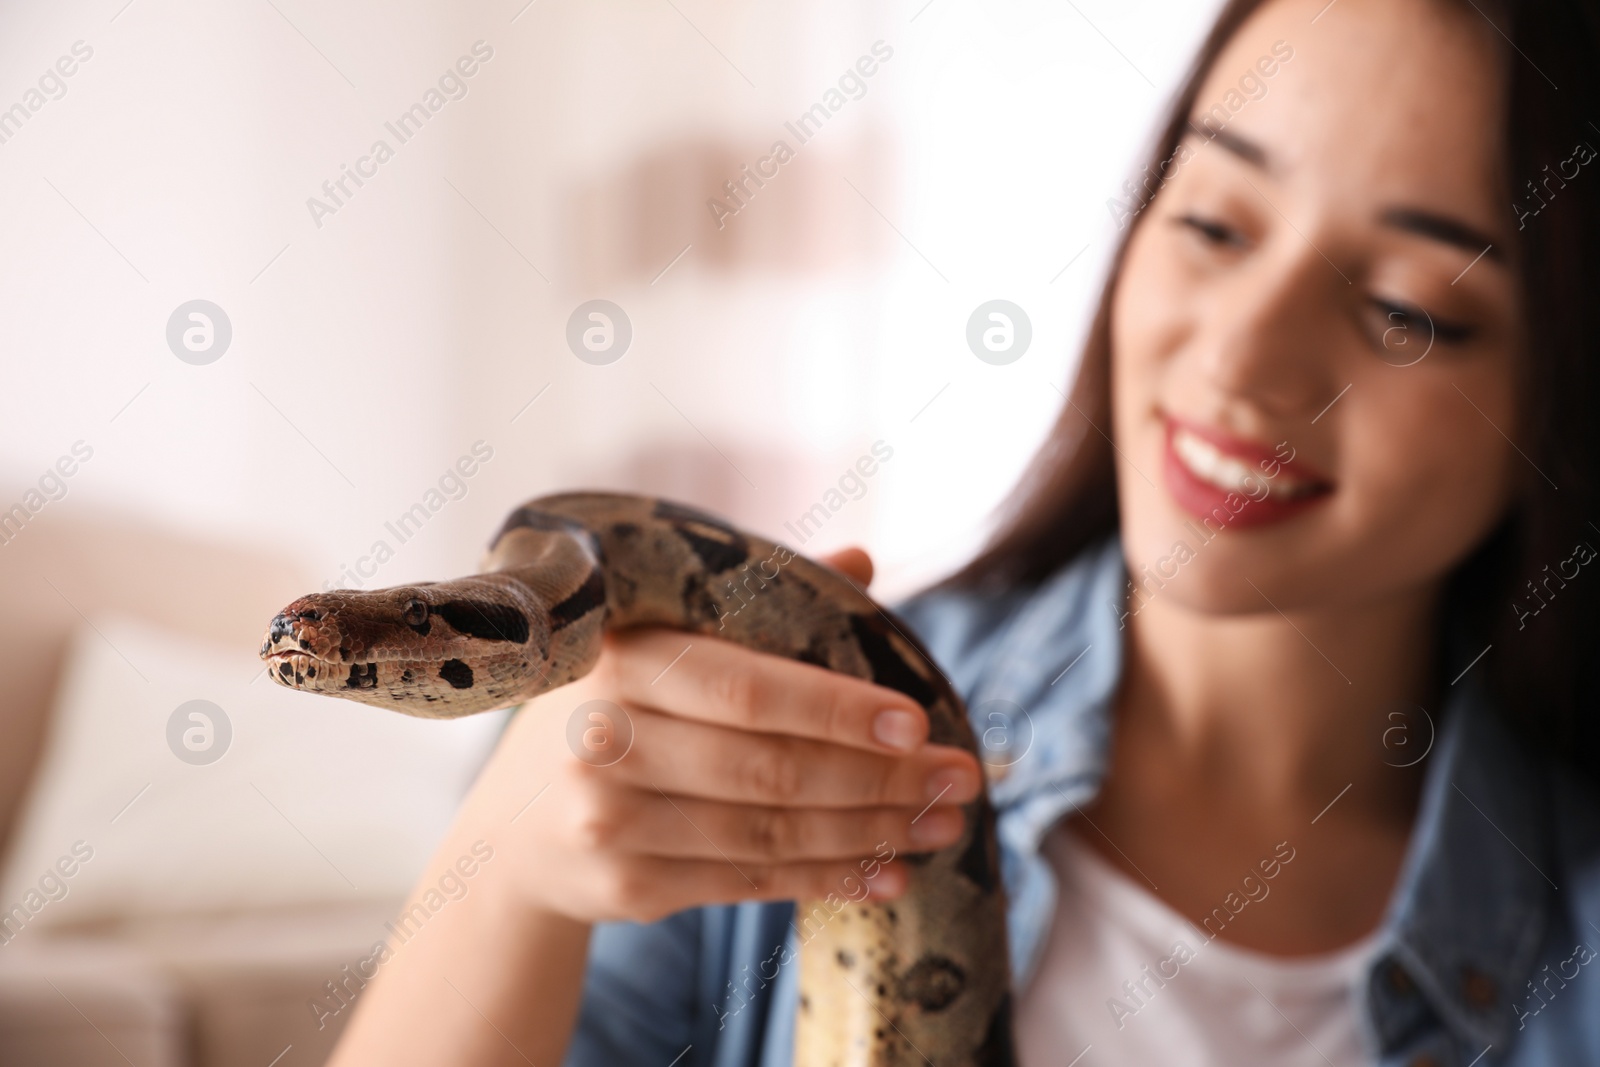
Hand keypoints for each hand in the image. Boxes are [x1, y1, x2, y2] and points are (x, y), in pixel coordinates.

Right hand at [459, 547, 981, 924]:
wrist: (514, 831)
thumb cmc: (613, 712)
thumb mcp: (660, 645)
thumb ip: (758, 605)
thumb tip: (862, 561)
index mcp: (622, 658)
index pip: (750, 688)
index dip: (841, 708)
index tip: (919, 721)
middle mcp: (605, 741)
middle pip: (771, 769)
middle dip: (882, 778)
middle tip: (961, 779)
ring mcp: (610, 822)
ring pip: (771, 832)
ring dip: (871, 833)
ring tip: (941, 826)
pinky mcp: (627, 888)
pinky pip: (751, 882)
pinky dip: (828, 879)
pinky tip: (887, 874)